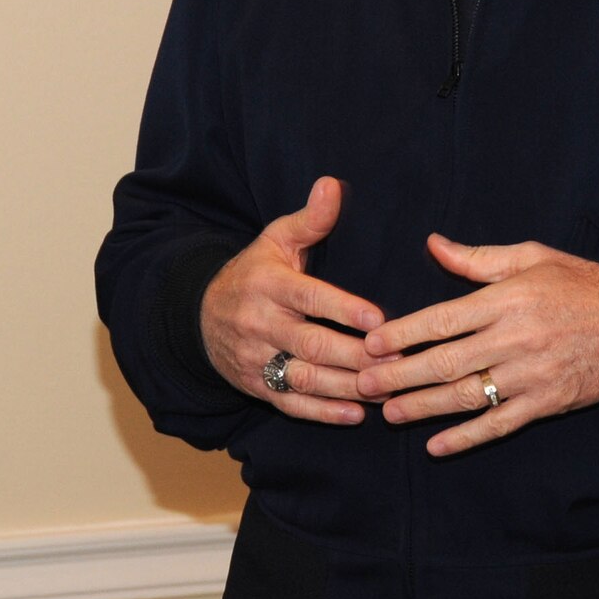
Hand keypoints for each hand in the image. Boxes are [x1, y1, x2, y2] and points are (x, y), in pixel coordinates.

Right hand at [200, 177, 386, 423]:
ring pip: (306, 379)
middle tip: (399, 361)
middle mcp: (261, 324)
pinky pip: (292, 403)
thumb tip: (332, 184)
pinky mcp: (258, 386)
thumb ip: (310, 219)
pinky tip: (356, 414)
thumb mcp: (276, 240)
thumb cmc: (255, 272)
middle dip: (357, 356)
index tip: (377, 318)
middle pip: (313, 345)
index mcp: (269, 285)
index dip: (342, 309)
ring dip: (348, 388)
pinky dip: (324, 412)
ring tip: (388, 389)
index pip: (309, 298)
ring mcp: (258, 359)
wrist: (200, 317)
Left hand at [356, 236, 598, 455]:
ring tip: (390, 414)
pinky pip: (499, 424)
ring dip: (423, 408)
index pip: (443, 319)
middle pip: (445, 362)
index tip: (372, 343)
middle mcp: (517, 337)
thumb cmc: (582, 283)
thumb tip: (433, 245)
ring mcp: (532, 374)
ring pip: (467, 396)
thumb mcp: (532, 257)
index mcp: (509, 298)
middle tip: (364, 384)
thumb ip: (479, 259)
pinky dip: (466, 437)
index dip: (403, 333)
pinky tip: (437, 445)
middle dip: (399, 375)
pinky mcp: (548, 401)